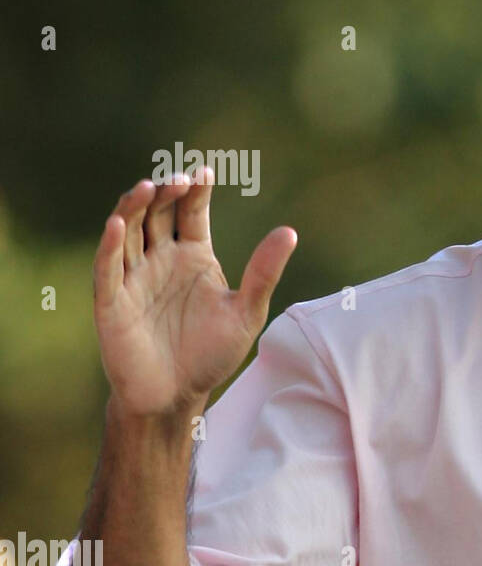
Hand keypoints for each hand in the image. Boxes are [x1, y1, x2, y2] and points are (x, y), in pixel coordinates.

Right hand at [93, 167, 296, 417]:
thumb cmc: (212, 353)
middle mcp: (161, 258)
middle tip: (179, 178)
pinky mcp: (112, 300)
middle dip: (166, 193)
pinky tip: (117, 224)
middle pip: (158, 213)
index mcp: (194, 255)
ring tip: (148, 187)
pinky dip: (110, 245)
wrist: (178, 395)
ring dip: (135, 207)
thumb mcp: (246, 311)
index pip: (192, 212)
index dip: (196, 190)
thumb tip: (289, 231)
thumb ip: (264, 272)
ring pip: (128, 231)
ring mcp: (134, 277)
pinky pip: (107, 267)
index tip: (206, 170)